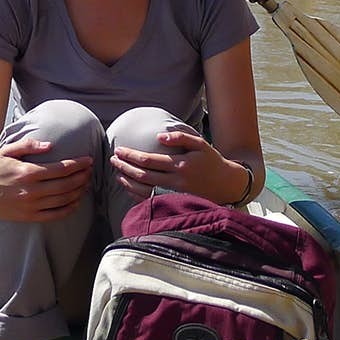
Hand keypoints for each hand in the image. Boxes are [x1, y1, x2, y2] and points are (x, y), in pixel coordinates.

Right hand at [0, 136, 91, 222]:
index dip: (78, 164)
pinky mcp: (29, 216)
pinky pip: (55, 214)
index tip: (88, 160)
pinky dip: (69, 208)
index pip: (61, 168)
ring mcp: (31, 206)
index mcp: (28, 172)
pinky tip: (76, 201)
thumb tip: (50, 145)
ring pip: (63, 200)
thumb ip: (28, 144)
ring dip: (79, 191)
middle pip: (66, 184)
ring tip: (85, 183)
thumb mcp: (7, 151)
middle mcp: (31, 191)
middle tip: (90, 171)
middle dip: (82, 177)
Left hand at [110, 130, 231, 202]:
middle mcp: (175, 182)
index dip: (131, 155)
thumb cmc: (211, 161)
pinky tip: (129, 186)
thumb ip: (180, 137)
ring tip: (117, 172)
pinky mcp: (174, 204)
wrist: (226, 185)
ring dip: (127, 181)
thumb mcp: (200, 144)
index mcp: (180, 165)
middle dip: (125, 167)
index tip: (119, 150)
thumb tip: (159, 136)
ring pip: (143, 191)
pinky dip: (136, 195)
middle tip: (113, 159)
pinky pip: (150, 201)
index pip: (149, 160)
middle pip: (142, 176)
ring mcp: (174, 196)